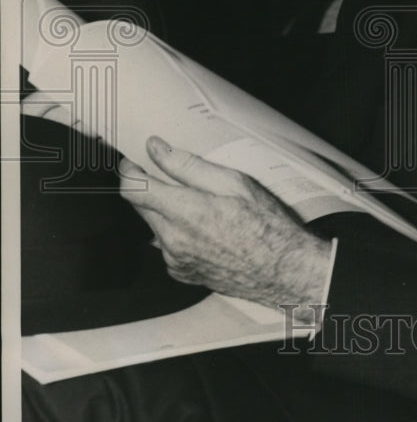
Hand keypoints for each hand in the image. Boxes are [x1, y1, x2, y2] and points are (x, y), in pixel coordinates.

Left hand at [119, 137, 332, 317]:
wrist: (282, 270)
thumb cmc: (265, 225)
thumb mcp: (233, 182)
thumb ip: (188, 166)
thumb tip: (158, 149)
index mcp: (185, 212)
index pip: (134, 189)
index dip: (129, 171)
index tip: (133, 161)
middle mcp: (173, 239)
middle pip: (140, 207)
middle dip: (148, 188)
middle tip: (167, 176)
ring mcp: (175, 259)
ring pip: (152, 226)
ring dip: (163, 211)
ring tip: (196, 204)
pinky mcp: (181, 272)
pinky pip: (165, 246)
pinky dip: (175, 233)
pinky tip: (202, 228)